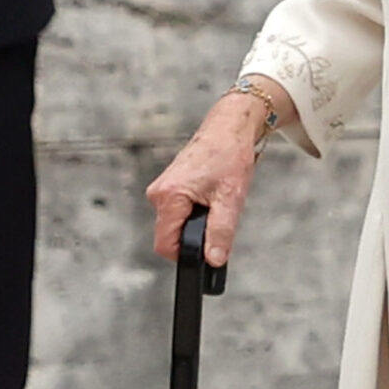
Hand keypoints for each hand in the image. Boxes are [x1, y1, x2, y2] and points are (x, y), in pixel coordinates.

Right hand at [145, 91, 278, 267]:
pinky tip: (211, 198)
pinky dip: (195, 213)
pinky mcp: (169, 187)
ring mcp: (162, 190)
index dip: (186, 255)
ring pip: (175, 224)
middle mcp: (158, 194)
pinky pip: (178, 212)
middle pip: (169, 236)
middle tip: (219, 219)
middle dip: (195, 237)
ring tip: (217, 204)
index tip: (206, 251)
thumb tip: (214, 259)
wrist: (228, 129)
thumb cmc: (229, 155)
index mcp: (168, 197)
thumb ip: (220, 232)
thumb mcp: (230, 199)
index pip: (165, 245)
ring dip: (196, 224)